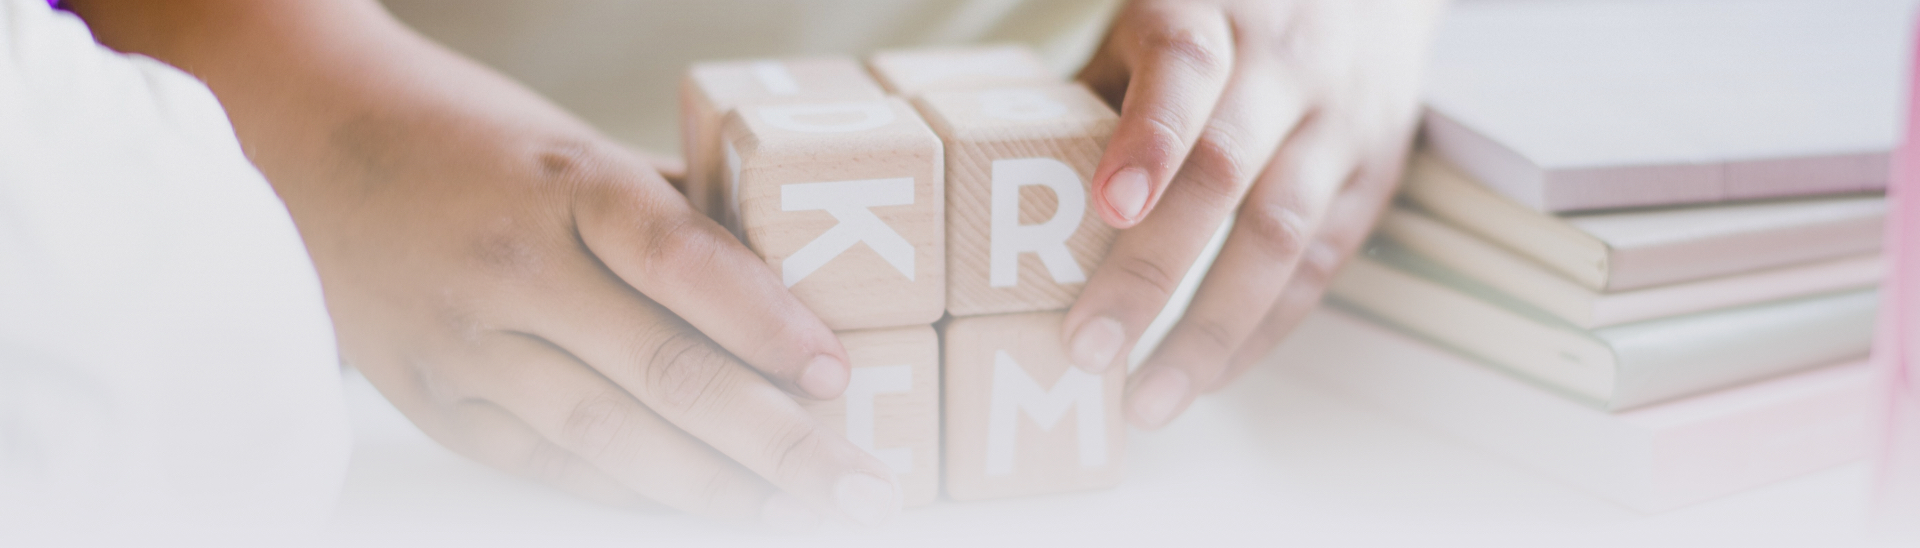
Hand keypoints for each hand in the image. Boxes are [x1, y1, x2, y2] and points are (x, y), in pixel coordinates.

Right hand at [68, 0, 899, 528]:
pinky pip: (548, 466)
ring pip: (608, 437)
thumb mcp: (579, 144)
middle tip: (859, 483)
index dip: (768, 324)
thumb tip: (793, 279)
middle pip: (662, 370)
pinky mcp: (438, 403)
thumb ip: (676, 212)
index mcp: (561, 182)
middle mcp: (511, 267)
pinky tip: (697, 508)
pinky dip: (630, 493)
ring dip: (714, 488)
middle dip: (776, 440)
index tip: (840, 374)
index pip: (681, 259)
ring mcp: (466, 345)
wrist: (303, 141)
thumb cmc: (468, 137)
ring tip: (796, 513)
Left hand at [1065, 0, 1446, 427]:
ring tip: (1150, 398)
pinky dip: (1262, 328)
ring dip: (1211, 328)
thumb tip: (1012, 194)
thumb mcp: (1152, 26)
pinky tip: (1210, 374)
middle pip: (1223, 172)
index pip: (1182, 72)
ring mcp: (1338, 121)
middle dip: (1152, 269)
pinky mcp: (1374, 173)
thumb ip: (1098, 96)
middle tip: (1090, 347)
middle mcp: (1284, 64)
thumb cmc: (1222, 15)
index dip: (1147, 142)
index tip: (1107, 208)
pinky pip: (1319, 264)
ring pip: (1281, 233)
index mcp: (1209, 12)